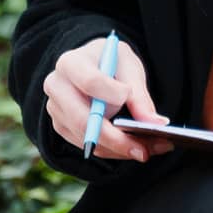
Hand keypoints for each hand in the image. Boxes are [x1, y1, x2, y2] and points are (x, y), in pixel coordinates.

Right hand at [44, 36, 171, 162]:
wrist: (95, 65)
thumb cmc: (112, 62)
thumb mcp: (129, 67)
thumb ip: (139, 95)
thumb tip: (156, 123)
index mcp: (71, 63)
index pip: (90, 82)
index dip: (110, 92)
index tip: (128, 96)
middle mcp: (57, 87)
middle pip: (82, 119)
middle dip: (115, 139)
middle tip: (144, 151)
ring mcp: (56, 110)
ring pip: (88, 138)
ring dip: (121, 149)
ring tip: (153, 148)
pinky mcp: (63, 127)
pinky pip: (90, 145)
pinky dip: (116, 150)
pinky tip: (139, 147)